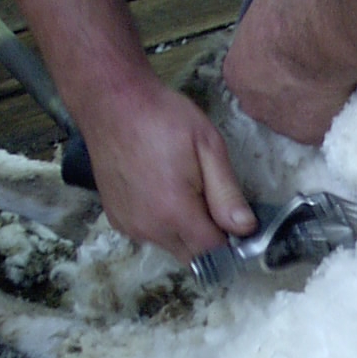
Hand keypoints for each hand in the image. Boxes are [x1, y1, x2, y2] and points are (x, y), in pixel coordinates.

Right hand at [81, 79, 256, 264]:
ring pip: (170, 246)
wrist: (112, 102)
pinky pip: (149, 235)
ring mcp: (129, 226)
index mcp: (175, 211)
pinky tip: (159, 190)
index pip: (214, 251)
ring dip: (183, 229)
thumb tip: (245, 228)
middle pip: (192, 255)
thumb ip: (227, 193)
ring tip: (180, 187)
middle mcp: (149, 227)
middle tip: (207, 196)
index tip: (232, 214)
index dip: (230, 237)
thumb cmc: (162, 117)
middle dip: (206, 235)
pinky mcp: (116, 219)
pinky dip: (160, 223)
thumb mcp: (208, 146)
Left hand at [223, 0, 356, 143]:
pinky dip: (335, 111)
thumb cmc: (292, 10)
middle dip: (286, 85)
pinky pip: (324, 124)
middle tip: (312, 64)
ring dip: (311, 100)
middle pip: (269, 97)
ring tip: (334, 78)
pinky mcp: (314, 135)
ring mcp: (283, 125)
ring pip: (297, 114)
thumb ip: (269, 1)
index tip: (290, 47)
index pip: (248, 70)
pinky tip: (349, 92)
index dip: (269, 59)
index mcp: (236, 72)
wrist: (325, 37)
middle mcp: (252, 105)